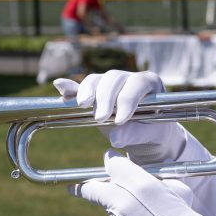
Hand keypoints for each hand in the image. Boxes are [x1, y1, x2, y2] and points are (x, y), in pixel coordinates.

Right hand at [53, 70, 187, 164]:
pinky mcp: (95, 93)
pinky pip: (80, 88)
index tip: (121, 119)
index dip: (128, 98)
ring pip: (96, 80)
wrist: (147, 137)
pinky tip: (61, 90)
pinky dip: (70, 89)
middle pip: (113, 78)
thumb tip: (115, 137)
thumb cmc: (154, 132)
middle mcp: (128, 78)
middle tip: (101, 118)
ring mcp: (110, 84)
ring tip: (83, 105)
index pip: (137, 83)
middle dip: (105, 97)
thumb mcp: (151, 135)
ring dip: (87, 91)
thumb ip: (136, 133)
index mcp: (149, 83)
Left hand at [70, 151, 213, 215]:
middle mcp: (121, 199)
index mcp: (137, 182)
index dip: (113, 162)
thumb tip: (149, 176)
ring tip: (146, 215)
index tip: (113, 163)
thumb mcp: (177, 189)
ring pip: (108, 206)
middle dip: (85, 185)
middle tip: (78, 186)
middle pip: (90, 187)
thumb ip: (157, 179)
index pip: (112, 163)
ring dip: (117, 205)